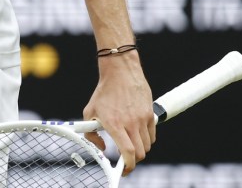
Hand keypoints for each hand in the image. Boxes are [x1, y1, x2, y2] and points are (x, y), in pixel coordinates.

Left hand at [81, 54, 155, 174]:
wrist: (120, 72)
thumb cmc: (104, 92)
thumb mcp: (90, 111)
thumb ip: (91, 133)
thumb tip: (101, 148)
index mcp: (115, 123)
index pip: (127, 151)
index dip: (127, 165)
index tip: (123, 170)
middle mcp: (131, 123)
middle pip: (139, 153)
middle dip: (132, 160)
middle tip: (125, 160)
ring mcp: (143, 119)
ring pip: (146, 146)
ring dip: (139, 149)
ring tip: (129, 144)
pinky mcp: (150, 115)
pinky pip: (152, 136)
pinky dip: (146, 140)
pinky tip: (136, 134)